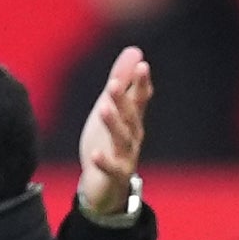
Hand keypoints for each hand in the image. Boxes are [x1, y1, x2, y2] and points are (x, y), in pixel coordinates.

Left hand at [78, 47, 151, 218]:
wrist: (105, 187)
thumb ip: (122, 82)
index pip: (140, 99)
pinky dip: (104, 162)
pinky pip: (112, 169)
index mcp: (133, 120)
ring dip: (113, 123)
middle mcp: (134, 137)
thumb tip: (135, 51)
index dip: (141, 83)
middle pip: (130, 117)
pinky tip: (95, 153)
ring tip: (103, 108)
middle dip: (123, 100)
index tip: (142, 65)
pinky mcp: (115, 177)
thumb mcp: (112, 109)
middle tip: (112, 84)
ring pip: (122, 139)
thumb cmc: (109, 143)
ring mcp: (126, 158)